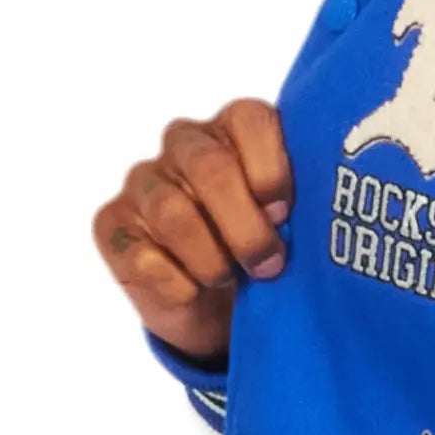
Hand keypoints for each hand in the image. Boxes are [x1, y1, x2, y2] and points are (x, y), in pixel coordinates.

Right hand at [91, 99, 292, 367]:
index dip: (270, 169)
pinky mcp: (112, 225)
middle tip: (270, 264)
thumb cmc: (263, 254)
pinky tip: (191, 292)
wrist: (220, 313)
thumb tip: (322, 216)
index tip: (284, 214)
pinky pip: (140, 253)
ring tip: (230, 281)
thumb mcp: (293, 229)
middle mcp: (184, 146)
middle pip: (210, 167)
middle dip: (245, 226)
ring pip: (173, 213)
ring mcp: (143, 183)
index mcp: (233, 130)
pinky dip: (175, 284)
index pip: (248, 121)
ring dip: (211, 259)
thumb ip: (303, 207)